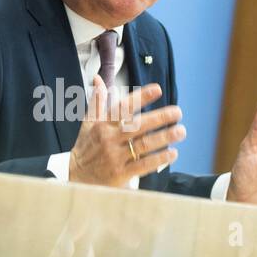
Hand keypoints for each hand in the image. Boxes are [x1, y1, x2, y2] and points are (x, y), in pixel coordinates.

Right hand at [69, 77, 184, 186]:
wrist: (76, 177)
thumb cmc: (86, 147)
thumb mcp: (88, 123)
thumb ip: (97, 101)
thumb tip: (98, 79)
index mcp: (102, 124)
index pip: (123, 107)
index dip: (141, 97)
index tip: (158, 89)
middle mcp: (109, 139)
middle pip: (138, 125)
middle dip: (160, 117)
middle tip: (177, 112)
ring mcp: (115, 157)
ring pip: (144, 144)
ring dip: (165, 137)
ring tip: (180, 131)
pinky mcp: (121, 174)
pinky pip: (144, 164)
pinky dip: (159, 159)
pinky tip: (172, 153)